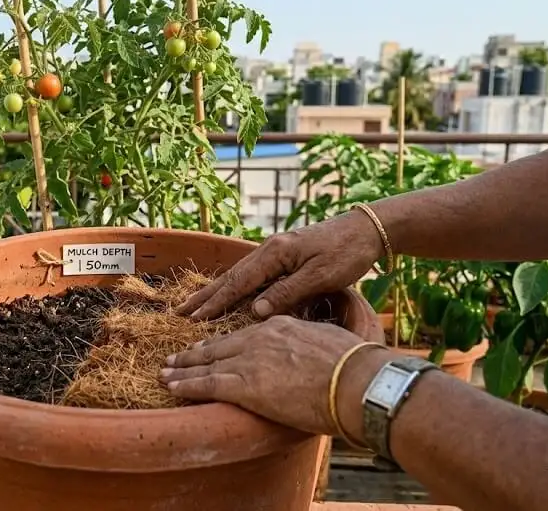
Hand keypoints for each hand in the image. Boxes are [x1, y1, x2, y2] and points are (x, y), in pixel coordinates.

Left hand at [159, 316, 389, 435]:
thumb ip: (308, 342)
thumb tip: (309, 352)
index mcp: (279, 325)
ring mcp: (250, 360)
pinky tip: (172, 387)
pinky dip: (186, 385)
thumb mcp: (326, 340)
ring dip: (184, 370)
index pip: (242, 334)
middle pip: (218, 346)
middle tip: (177, 358)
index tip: (208, 347)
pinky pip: (207, 384)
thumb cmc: (353, 366)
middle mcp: (259, 338)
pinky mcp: (245, 385)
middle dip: (195, 354)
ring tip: (166, 372)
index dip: (222, 343)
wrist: (356, 381)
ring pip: (207, 364)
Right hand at [176, 209, 384, 320]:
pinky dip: (234, 286)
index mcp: (275, 253)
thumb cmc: (347, 253)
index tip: (195, 318)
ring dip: (215, 291)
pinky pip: (251, 274)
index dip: (217, 302)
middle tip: (180, 312)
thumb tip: (256, 311)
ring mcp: (275, 252)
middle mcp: (269, 250)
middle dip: (205, 296)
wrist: (367, 229)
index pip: (239, 282)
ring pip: (238, 275)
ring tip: (194, 304)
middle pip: (231, 277)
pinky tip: (227, 293)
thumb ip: (288, 293)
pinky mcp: (283, 256)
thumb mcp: (320, 276)